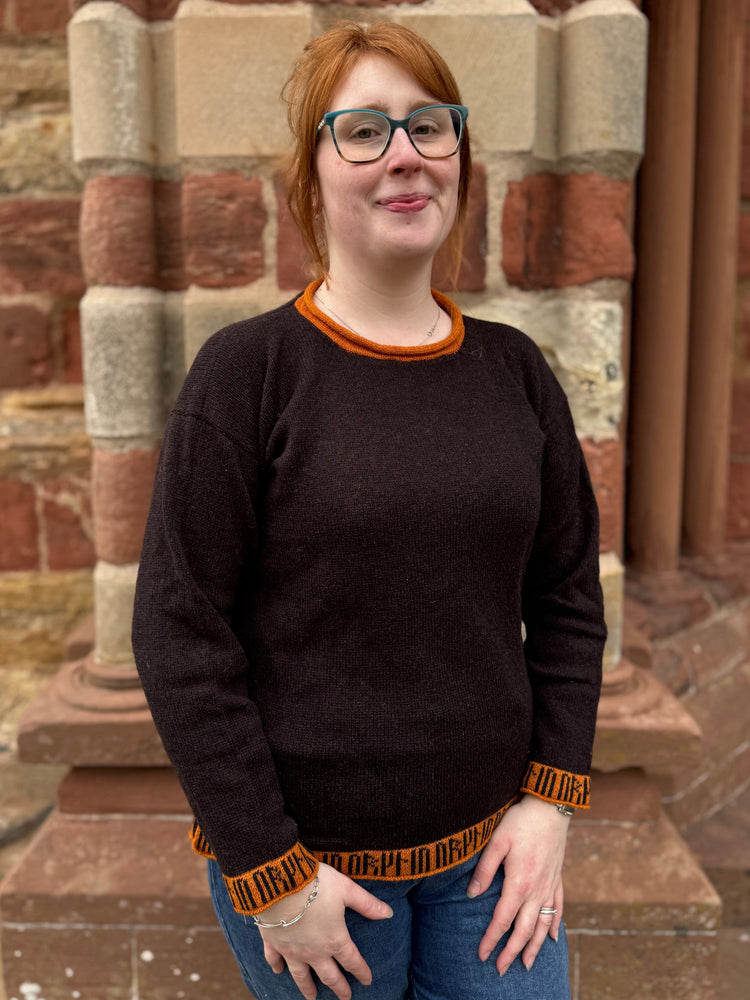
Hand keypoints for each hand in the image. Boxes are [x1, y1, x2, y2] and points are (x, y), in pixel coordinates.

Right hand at [257, 862, 392, 999]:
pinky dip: (276, 967)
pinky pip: (274, 960)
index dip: (361, 971)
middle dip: (338, 987)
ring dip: (307, 988)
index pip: (352, 961)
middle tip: (345, 998)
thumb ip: (367, 904)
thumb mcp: (346, 890)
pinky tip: (277, 972)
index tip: (367, 981)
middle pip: (329, 975)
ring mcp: (292, 950)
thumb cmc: (316, 885)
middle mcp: (314, 951)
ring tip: (311, 998)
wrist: (279, 884)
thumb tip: (388, 913)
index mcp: (335, 940)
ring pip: (301, 975)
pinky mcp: (273, 943)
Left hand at [467, 795, 569, 974]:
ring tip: (527, 965)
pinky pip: (558, 908)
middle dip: (512, 952)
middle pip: (524, 930)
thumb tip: (471, 894)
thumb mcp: (497, 841)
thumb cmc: (521, 820)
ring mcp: (550, 885)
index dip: (492, 939)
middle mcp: (537, 890)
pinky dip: (555, 925)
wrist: (551, 806)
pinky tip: (553, 938)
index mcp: (519, 883)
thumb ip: (484, 869)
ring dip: (535, 947)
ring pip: (543, 924)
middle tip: (501, 970)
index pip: (503, 919)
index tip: (482, 955)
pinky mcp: (558, 878)